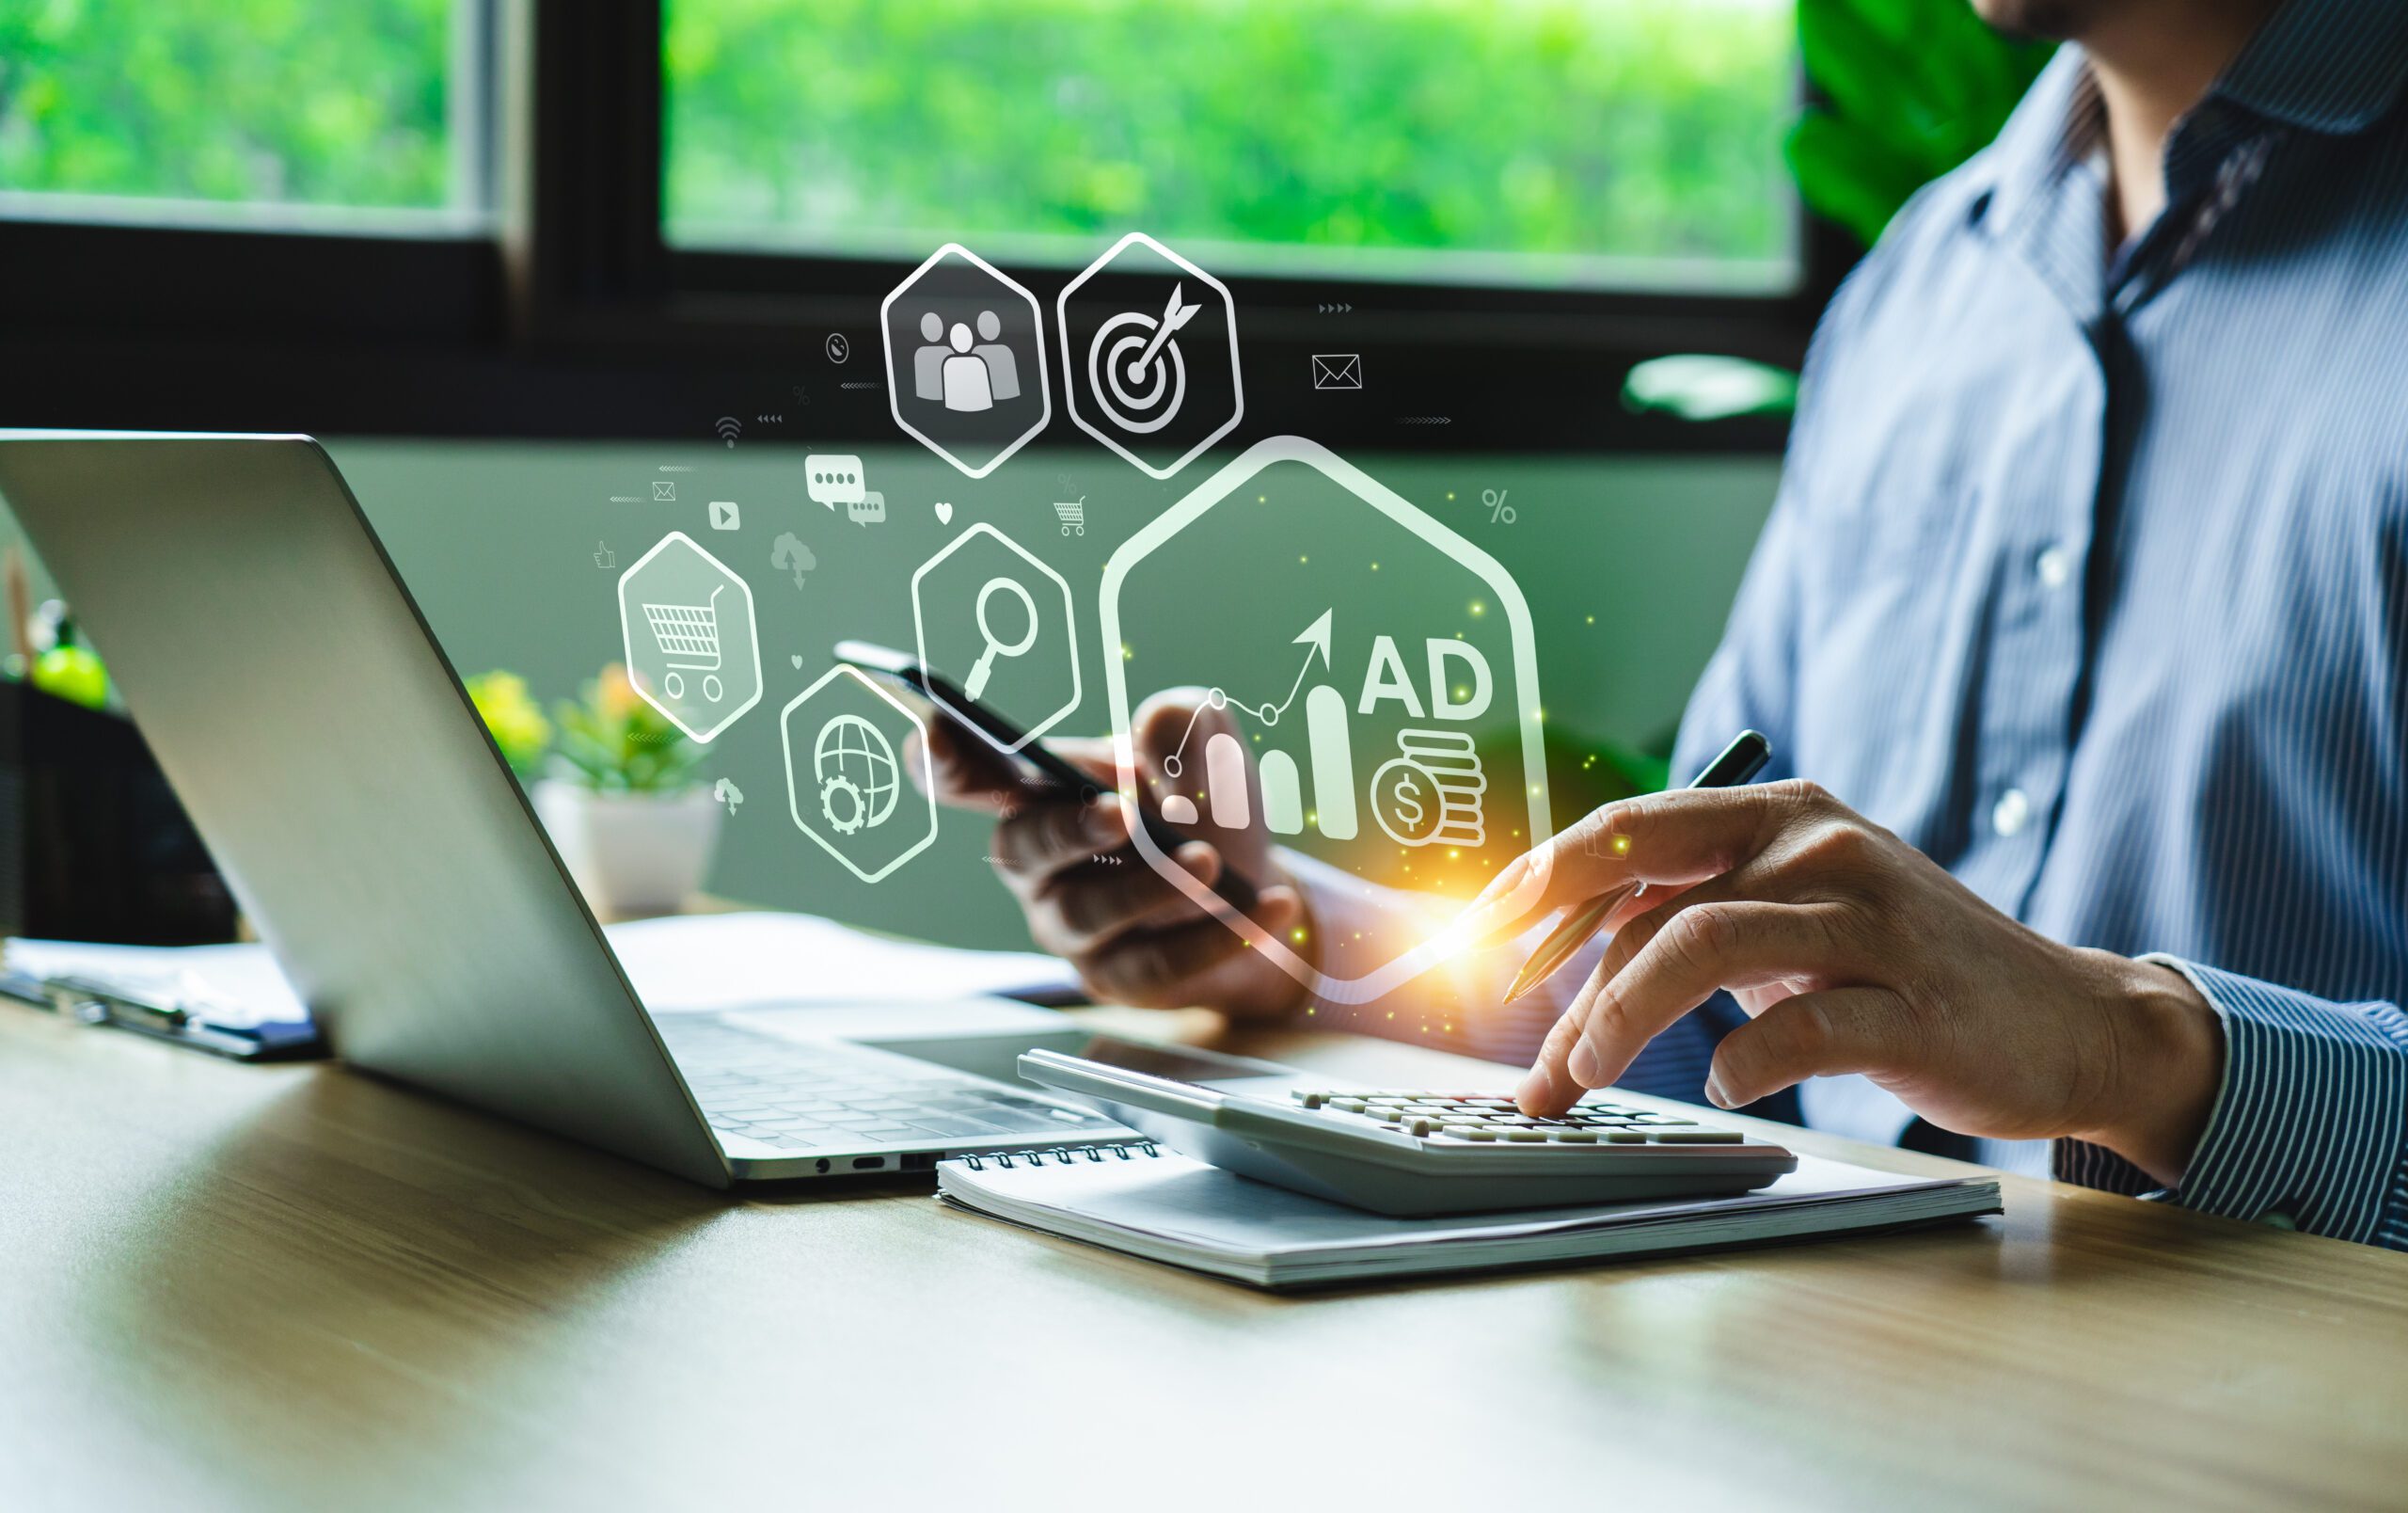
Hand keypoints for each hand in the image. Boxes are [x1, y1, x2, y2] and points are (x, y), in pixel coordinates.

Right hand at [912, 691, 1307, 1016]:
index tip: (932, 739)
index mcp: (1042, 793)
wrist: (1255, 886)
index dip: (943, 760)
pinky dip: (1215, 936)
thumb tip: (1152, 734)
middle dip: (1071, 827)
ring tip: (1209, 862)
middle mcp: (1039, 864)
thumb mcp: (1208, 750)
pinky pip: (1153, 965)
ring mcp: (1071, 926)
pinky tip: (1265, 908)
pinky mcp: (1116, 977)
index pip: (972, 775)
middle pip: (1025, 846)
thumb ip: (1181, 724)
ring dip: (1151, 886)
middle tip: (1125, 812)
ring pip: (1089, 911)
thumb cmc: (1207, 807)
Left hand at [1475, 780, 2222, 1183]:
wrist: (2067, 1022)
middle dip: (1572, 991)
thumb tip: (1570, 937)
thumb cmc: (1906, 970)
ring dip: (1623, 1022)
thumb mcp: (1797, 915)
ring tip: (1587, 1078)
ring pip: (1703, 946)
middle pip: (1653, 898)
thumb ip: (1700, 906)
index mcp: (1783, 813)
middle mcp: (1822, 846)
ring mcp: (1873, 921)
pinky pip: (1795, 1029)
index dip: (1542, 878)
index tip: (1478, 933)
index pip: (1631, 828)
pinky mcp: (1914, 1004)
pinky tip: (1726, 1089)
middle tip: (1538, 1067)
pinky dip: (1739, 1064)